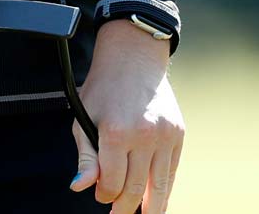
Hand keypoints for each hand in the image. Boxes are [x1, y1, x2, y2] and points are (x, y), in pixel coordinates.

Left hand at [68, 24, 182, 212]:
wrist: (134, 59)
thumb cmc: (104, 90)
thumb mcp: (84, 119)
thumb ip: (86, 157)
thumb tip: (79, 187)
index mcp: (116, 133)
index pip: (111, 183)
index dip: (104, 196)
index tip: (100, 197)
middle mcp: (144, 135)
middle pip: (135, 189)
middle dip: (124, 207)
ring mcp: (165, 135)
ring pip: (159, 186)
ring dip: (151, 208)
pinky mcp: (179, 134)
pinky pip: (172, 171)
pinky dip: (165, 189)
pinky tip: (157, 200)